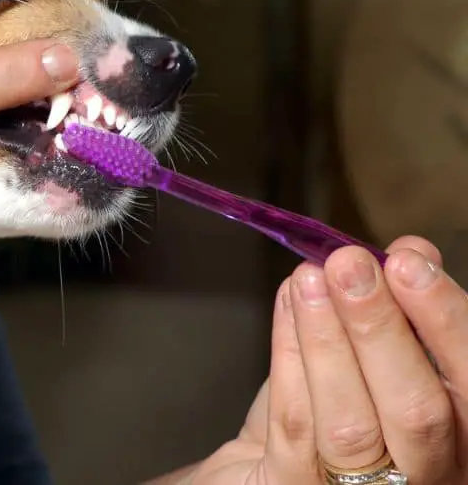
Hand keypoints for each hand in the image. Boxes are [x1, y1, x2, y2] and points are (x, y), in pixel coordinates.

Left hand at [181, 236, 463, 483]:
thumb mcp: (378, 364)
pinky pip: (296, 425)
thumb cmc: (330, 414)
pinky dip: (290, 356)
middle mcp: (428, 479)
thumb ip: (405, 317)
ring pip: (351, 424)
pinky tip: (288, 306)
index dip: (447, 323)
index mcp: (461, 444)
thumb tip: (413, 254)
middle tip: (351, 265)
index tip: (410, 262)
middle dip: (382, 329)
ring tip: (311, 278)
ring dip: (328, 338)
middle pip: (419, 413)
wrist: (268, 471)